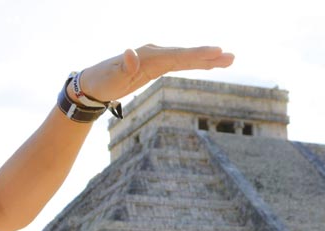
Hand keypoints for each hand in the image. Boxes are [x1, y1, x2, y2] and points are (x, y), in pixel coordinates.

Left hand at [78, 45, 234, 102]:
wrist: (93, 83)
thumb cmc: (102, 81)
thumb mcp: (111, 77)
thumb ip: (123, 66)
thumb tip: (131, 53)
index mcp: (147, 55)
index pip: (175, 56)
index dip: (195, 55)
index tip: (214, 52)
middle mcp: (154, 53)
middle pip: (184, 55)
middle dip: (207, 56)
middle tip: (230, 57)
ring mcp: (156, 59)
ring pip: (185, 59)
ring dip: (206, 60)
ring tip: (229, 60)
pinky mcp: (156, 66)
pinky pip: (180, 64)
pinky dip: (195, 64)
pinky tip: (209, 65)